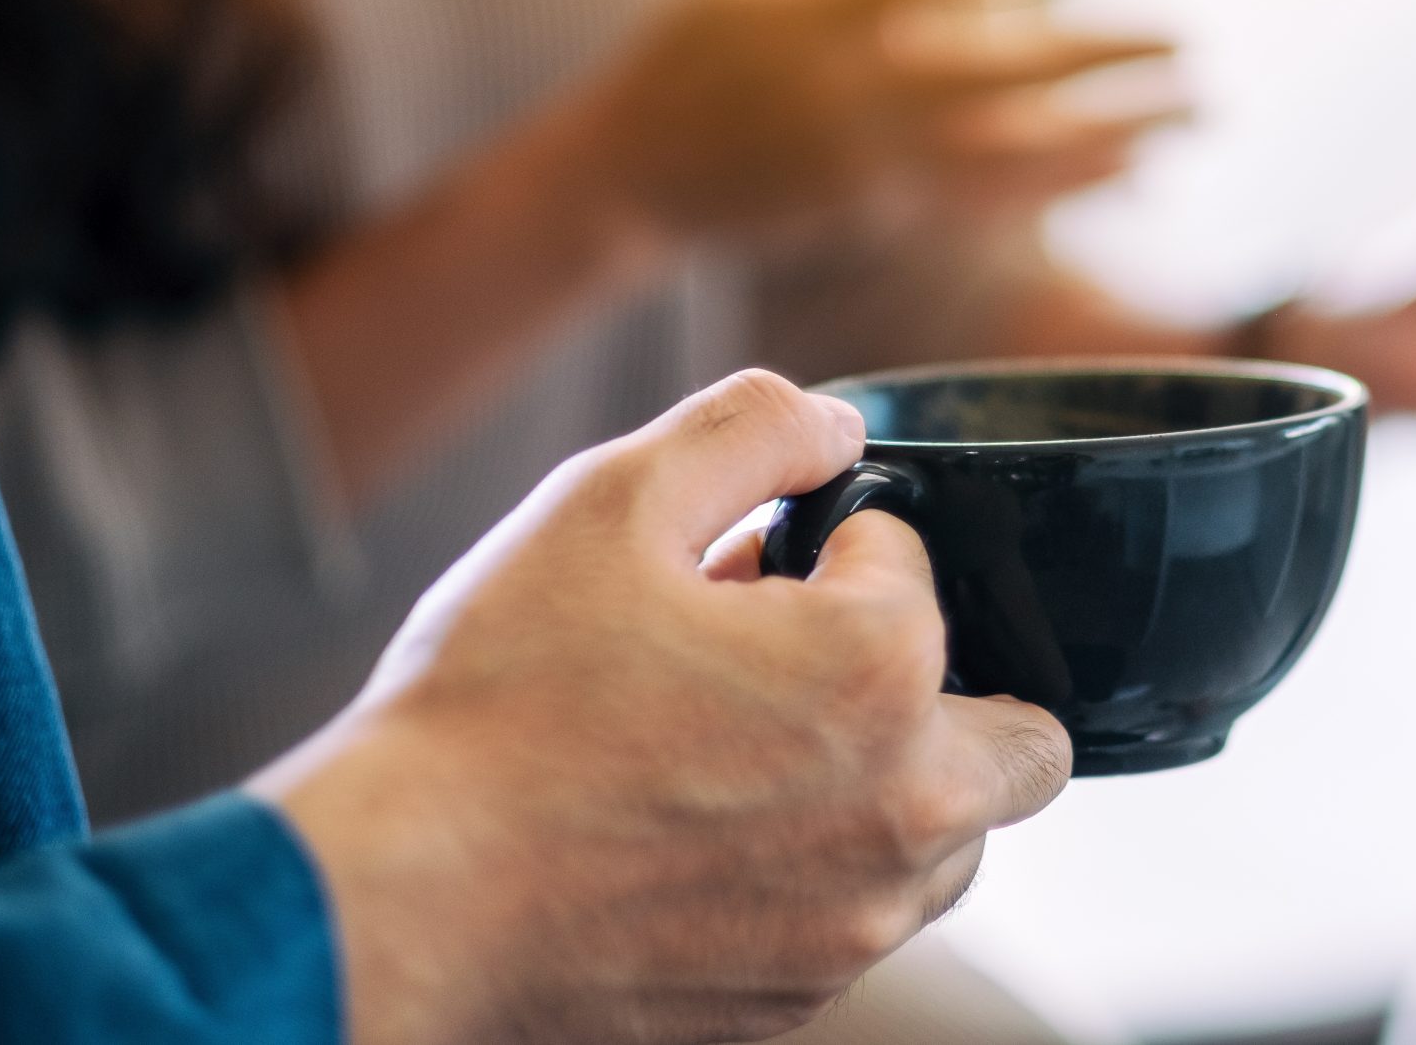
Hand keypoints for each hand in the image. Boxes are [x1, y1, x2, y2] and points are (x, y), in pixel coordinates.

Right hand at [256, 370, 1071, 1044]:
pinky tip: (705, 833)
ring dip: (896, 782)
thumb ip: (753, 428)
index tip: (741, 573)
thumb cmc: (496, 705)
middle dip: (938, 680)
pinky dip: (823, 870)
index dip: (830, 548)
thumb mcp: (612, 500)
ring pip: (953, 842)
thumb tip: (835, 429)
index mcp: (882, 674)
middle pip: (1020, 736)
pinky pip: (864, 920)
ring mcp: (854, 926)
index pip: (917, 566)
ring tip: (747, 747)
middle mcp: (903, 814)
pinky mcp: (795, 1002)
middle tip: (807, 662)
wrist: (395, 897)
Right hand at [564, 0, 1178, 252]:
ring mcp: (870, 158)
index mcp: (813, 6)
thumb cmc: (697, 44)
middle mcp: (851, 86)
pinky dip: (1068, 184)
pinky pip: (996, 199)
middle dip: (1110, 57)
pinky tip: (1133, 171)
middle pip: (1007, 67)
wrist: (638, 172)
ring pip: (1020, 146)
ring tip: (1197, 113)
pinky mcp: (880, 210)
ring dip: (1117, 133)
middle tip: (1193, 42)